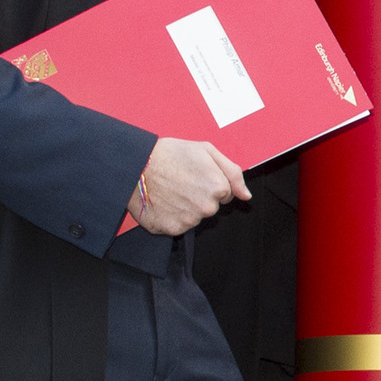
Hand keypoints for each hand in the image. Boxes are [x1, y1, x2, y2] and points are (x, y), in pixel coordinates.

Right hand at [130, 137, 248, 234]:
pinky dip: (172, 216)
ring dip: (186, 207)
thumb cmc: (169, 154)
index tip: (195, 175)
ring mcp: (190, 220)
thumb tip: (245, 196)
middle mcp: (207, 207)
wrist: (135, 166)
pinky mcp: (173, 229)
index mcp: (218, 187)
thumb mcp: (206, 151)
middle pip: (211, 207)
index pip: (225, 193)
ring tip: (170, 190)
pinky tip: (163, 202)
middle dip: (200, 196)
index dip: (210, 182)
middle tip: (181, 181)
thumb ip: (232, 173)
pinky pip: (179, 225)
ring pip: (195, 216)